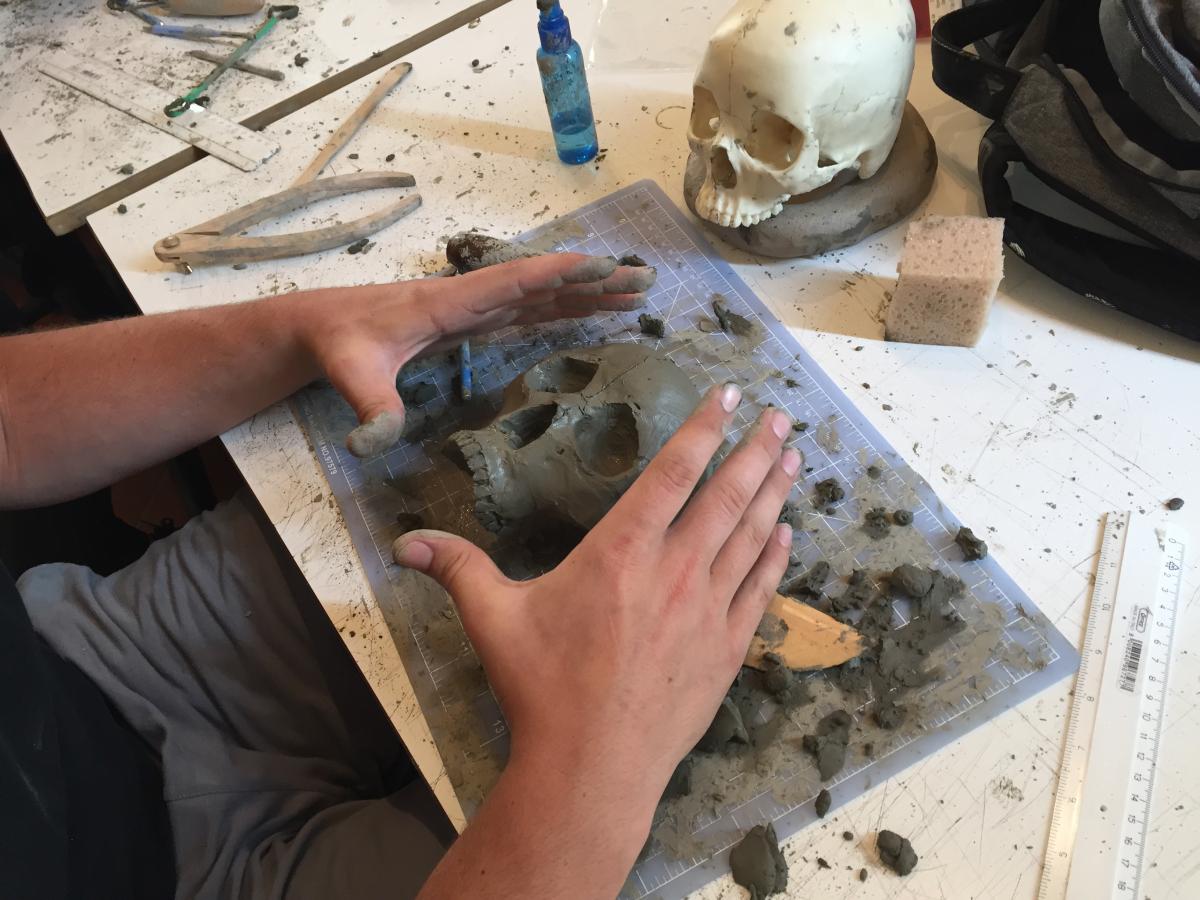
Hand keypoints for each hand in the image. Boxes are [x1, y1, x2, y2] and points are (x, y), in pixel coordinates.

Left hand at [298, 253, 654, 456]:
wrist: (318, 328)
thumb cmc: (337, 345)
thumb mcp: (350, 375)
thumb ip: (370, 408)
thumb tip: (374, 443)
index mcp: (450, 302)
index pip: (514, 283)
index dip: (559, 275)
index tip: (604, 267)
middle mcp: (472, 298)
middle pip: (543, 284)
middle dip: (594, 281)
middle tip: (644, 279)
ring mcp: (476, 308)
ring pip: (542, 295)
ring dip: (588, 294)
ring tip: (634, 292)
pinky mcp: (474, 321)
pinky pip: (529, 312)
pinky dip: (565, 310)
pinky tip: (590, 314)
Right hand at [393, 385, 799, 814]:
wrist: (593, 767)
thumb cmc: (542, 688)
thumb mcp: (493, 619)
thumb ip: (457, 569)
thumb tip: (404, 542)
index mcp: (622, 551)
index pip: (673, 471)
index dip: (703, 428)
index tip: (728, 396)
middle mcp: (675, 570)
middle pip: (726, 495)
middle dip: (755, 449)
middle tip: (778, 415)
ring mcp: (708, 610)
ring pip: (752, 536)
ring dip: (774, 492)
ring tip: (793, 456)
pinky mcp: (726, 650)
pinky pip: (760, 590)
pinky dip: (776, 557)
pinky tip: (787, 534)